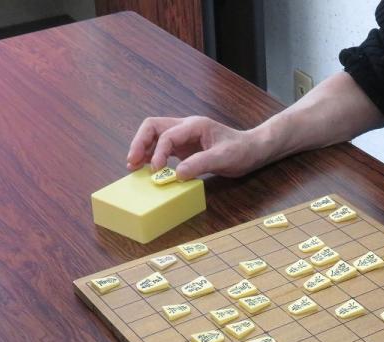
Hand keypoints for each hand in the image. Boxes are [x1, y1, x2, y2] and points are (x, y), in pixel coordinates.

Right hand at [126, 116, 271, 179]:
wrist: (252, 150)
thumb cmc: (241, 151)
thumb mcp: (224, 158)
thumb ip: (201, 164)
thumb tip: (178, 174)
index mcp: (194, 125)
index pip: (167, 135)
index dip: (158, 152)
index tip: (156, 170)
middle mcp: (185, 127)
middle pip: (153, 127)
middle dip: (140, 142)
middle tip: (132, 162)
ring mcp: (184, 137)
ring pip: (155, 136)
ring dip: (142, 148)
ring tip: (133, 166)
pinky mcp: (184, 148)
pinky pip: (163, 148)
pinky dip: (153, 156)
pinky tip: (148, 169)